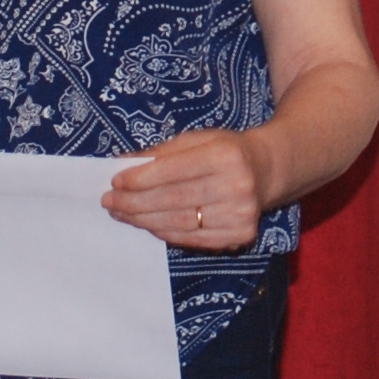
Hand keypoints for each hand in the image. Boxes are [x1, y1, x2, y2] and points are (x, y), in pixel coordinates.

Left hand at [105, 128, 270, 251]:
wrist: (268, 170)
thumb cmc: (226, 151)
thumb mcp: (199, 139)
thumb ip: (162, 153)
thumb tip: (123, 164)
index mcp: (226, 155)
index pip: (174, 170)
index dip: (141, 178)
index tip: (115, 181)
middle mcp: (237, 186)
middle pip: (173, 200)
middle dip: (135, 202)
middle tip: (109, 202)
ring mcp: (240, 215)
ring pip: (179, 223)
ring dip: (143, 220)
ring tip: (121, 213)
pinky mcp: (239, 236)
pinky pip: (191, 239)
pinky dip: (163, 232)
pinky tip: (146, 224)